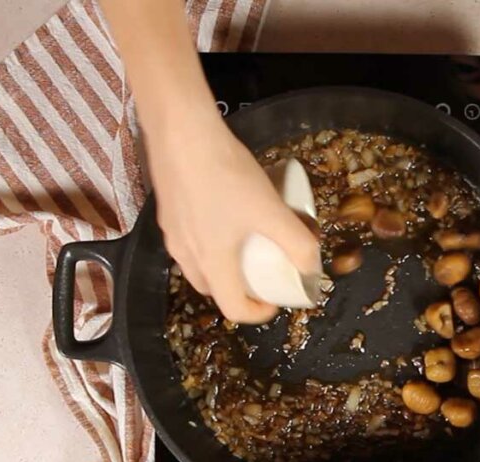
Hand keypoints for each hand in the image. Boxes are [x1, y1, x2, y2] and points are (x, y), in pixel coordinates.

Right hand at [145, 114, 320, 323]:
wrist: (181, 131)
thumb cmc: (225, 174)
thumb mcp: (270, 209)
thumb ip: (295, 241)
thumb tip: (312, 267)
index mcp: (211, 262)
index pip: (232, 308)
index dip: (257, 313)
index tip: (274, 302)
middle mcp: (185, 253)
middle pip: (212, 289)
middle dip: (239, 290)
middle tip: (262, 273)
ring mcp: (172, 231)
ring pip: (198, 264)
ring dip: (223, 265)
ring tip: (247, 242)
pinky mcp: (167, 209)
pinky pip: (190, 238)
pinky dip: (209, 240)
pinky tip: (226, 212)